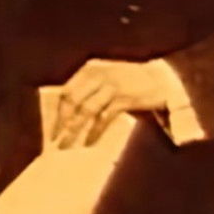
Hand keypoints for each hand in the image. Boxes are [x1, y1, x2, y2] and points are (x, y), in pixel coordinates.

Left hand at [51, 58, 168, 147]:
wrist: (162, 76)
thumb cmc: (130, 80)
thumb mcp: (106, 77)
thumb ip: (89, 89)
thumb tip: (67, 112)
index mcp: (90, 69)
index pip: (66, 91)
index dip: (57, 111)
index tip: (52, 128)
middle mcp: (98, 75)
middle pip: (73, 101)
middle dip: (63, 122)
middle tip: (56, 140)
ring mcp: (111, 86)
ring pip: (86, 110)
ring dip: (75, 130)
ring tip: (68, 145)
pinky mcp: (124, 98)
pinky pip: (104, 117)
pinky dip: (95, 131)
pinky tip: (89, 142)